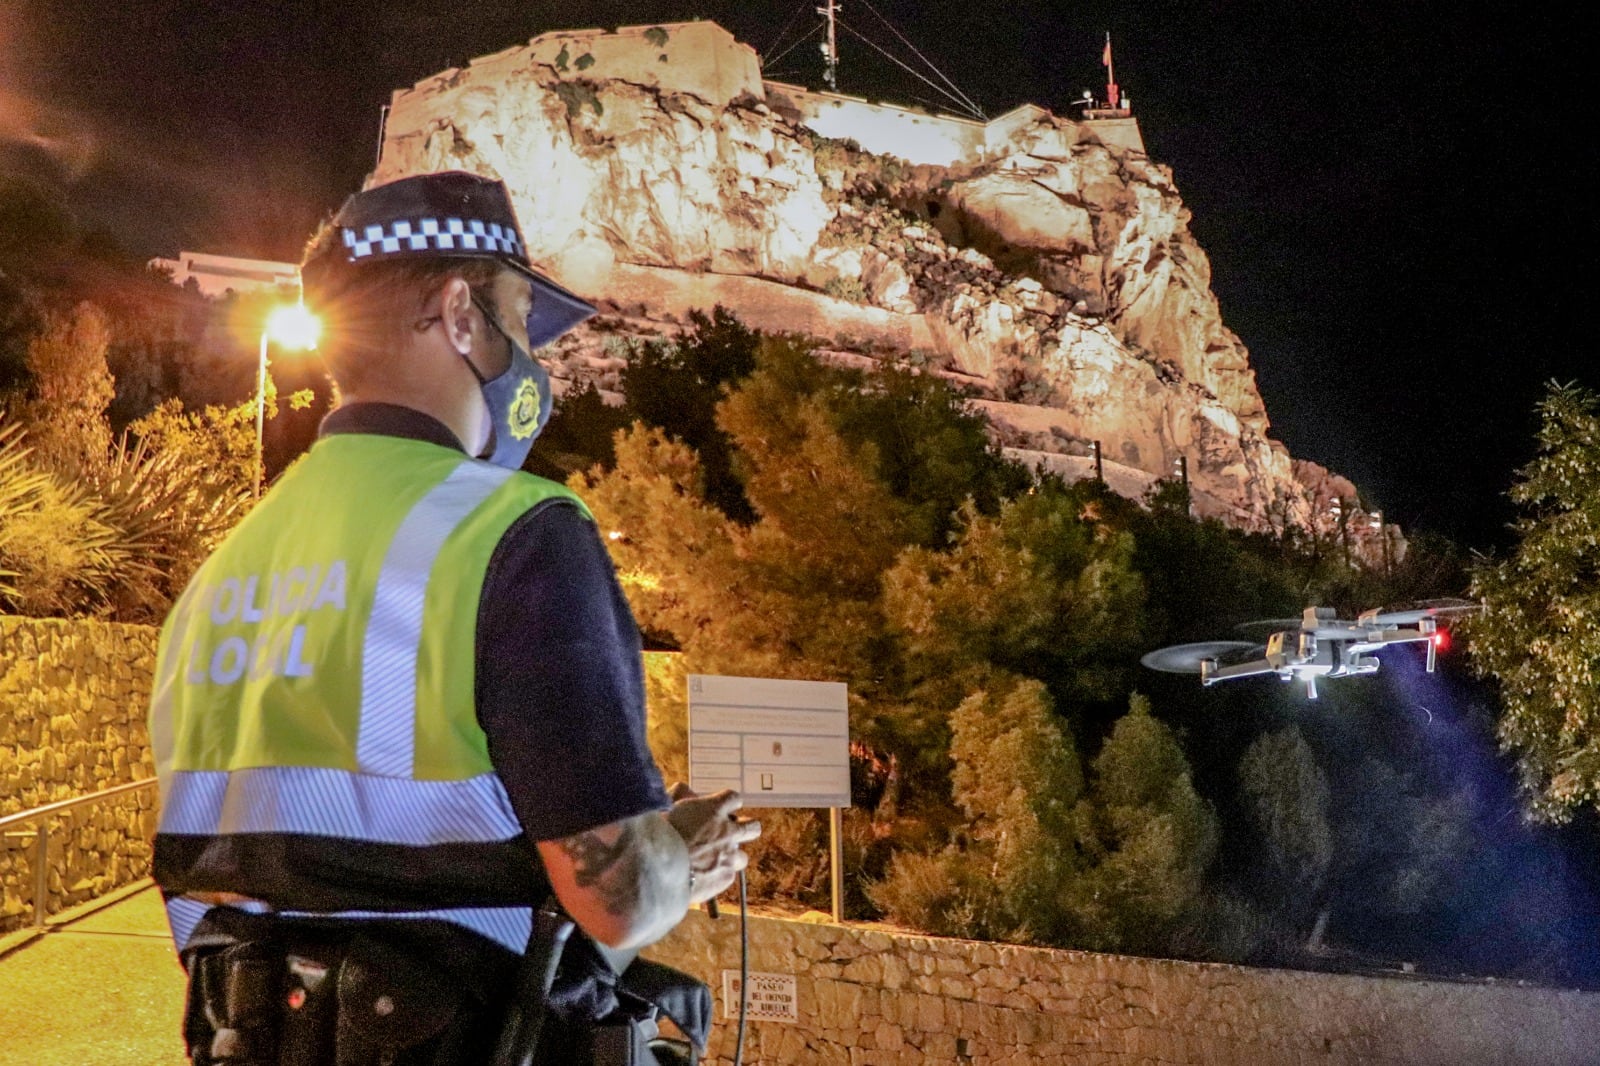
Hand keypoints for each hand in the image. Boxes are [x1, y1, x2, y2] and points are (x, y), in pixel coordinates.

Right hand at [665, 783, 761, 903]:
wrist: (659, 869)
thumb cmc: (658, 835)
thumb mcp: (665, 806)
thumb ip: (679, 795)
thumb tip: (683, 789)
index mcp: (714, 809)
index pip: (734, 798)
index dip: (728, 804)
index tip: (722, 809)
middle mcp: (728, 831)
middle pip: (752, 827)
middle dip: (745, 830)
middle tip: (731, 834)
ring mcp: (729, 855)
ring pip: (742, 856)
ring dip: (731, 857)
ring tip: (714, 862)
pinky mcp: (726, 877)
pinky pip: (729, 875)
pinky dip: (718, 876)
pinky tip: (703, 878)